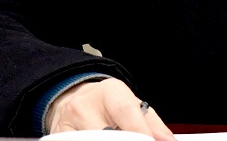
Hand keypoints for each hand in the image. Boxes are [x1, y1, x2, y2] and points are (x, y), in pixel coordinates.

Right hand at [46, 77, 175, 140]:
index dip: (140, 131)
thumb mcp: (131, 104)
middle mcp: (86, 106)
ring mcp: (68, 123)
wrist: (74, 100)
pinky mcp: (58, 136)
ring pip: (89, 140)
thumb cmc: (108, 104)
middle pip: (106, 132)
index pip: (126, 112)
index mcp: (110, 92)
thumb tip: (168, 140)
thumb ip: (151, 122)